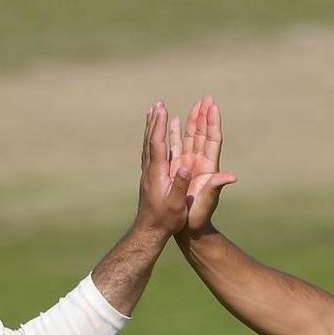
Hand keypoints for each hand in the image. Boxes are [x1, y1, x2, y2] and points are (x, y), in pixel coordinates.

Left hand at [132, 101, 186, 236]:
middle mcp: (150, 170)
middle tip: (158, 103)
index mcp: (157, 174)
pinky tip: (153, 134)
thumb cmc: (166, 220)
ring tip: (153, 111)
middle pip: (150, 140)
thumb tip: (186, 168)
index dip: (160, 126)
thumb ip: (181, 185)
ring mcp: (148, 173)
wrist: (149, 230)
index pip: (158, 145)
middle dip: (155, 121)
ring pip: (148, 144)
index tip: (163, 110)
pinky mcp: (149, 176)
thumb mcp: (176, 205)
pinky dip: (151, 137)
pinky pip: (149, 151)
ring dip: (152, 126)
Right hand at [176, 95, 237, 236]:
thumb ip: (216, 187)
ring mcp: (190, 165)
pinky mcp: (179, 169)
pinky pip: (177, 146)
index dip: (212, 123)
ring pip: (191, 138)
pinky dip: (176, 133)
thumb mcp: (208, 202)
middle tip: (206, 98)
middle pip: (203, 134)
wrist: (188, 228)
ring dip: (193, 121)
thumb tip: (231, 177)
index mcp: (208, 168)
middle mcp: (200, 163)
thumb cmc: (198, 217)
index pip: (212, 140)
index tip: (213, 106)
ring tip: (195, 104)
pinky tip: (173, 121)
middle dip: (204, 116)